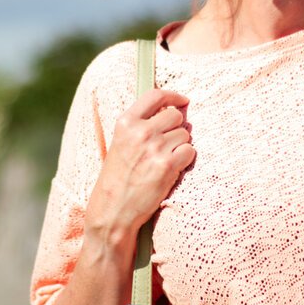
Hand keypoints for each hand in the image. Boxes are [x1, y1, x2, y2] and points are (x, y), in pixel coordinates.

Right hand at [84, 88, 195, 247]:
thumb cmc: (117, 178)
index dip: (174, 96)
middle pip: (175, 116)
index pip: (155, 95)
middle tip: (168, 145)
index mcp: (125, 122)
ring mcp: (154, 148)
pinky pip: (190, 152)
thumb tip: (171, 111)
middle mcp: (140, 132)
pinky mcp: (167, 165)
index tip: (183, 100)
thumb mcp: (120, 143)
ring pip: (185, 135)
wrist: (113, 209)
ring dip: (181, 146)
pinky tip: (171, 169)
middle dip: (177, 128)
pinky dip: (185, 160)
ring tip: (165, 161)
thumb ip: (140, 125)